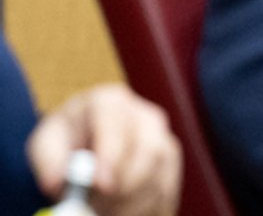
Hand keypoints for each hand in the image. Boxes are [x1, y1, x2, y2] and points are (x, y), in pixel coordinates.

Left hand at [27, 85, 180, 215]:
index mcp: (109, 102)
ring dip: (132, 201)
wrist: (87, 142)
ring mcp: (162, 136)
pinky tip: (120, 209)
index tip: (100, 184)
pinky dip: (144, 206)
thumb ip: (50, 160)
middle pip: (148, 150)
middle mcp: (143, 115)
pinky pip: (165, 189)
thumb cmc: (67, 140)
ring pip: (158, 174)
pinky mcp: (170, 161)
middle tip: (100, 209)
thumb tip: (57, 181)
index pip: (115, 122)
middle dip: (125, 186)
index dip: (110, 154)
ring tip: (103, 210)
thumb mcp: (47, 144)